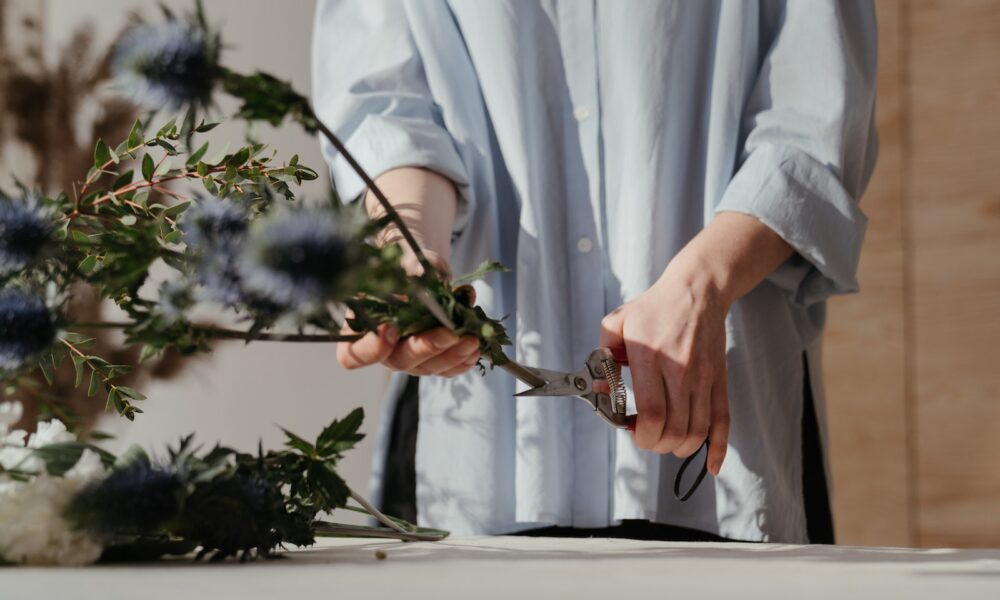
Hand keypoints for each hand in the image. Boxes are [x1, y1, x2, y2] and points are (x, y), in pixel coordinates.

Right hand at [336, 252, 480, 376]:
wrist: (421, 271)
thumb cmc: (405, 266)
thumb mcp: (406, 260)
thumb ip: (409, 268)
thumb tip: (419, 275)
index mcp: (362, 327)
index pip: (354, 354)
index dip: (371, 348)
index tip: (391, 329)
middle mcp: (382, 348)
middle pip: (398, 361)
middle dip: (426, 348)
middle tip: (450, 334)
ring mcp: (408, 357)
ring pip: (427, 367)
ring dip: (451, 356)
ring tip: (472, 340)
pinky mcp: (431, 360)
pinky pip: (445, 369)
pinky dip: (461, 361)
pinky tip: (475, 351)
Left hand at [600, 258, 730, 475]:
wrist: (697, 291)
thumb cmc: (653, 309)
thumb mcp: (616, 324)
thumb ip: (602, 358)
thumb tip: (599, 392)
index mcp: (651, 358)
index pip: (651, 414)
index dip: (640, 434)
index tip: (631, 429)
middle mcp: (680, 371)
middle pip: (674, 430)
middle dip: (655, 444)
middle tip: (644, 435)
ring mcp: (704, 378)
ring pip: (697, 432)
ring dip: (679, 448)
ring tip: (665, 440)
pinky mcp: (719, 381)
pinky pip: (724, 422)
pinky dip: (717, 450)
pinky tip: (710, 467)